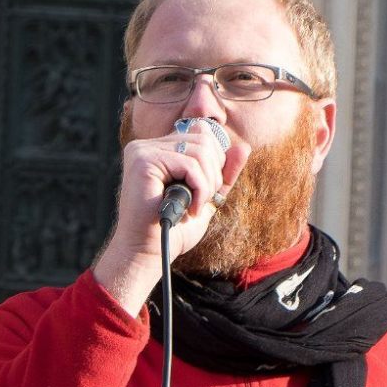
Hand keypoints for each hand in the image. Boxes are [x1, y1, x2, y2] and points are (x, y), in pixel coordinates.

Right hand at [92, 120, 250, 313]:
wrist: (147, 254)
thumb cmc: (174, 229)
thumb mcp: (207, 196)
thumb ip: (224, 173)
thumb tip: (243, 147)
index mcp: (160, 149)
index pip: (202, 132)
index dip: (216, 160)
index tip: (207, 190)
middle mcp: (148, 145)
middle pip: (204, 138)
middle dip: (214, 173)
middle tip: (202, 201)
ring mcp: (143, 151)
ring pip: (200, 151)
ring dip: (207, 184)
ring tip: (195, 207)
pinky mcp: (143, 161)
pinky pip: (189, 165)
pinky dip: (200, 190)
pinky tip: (191, 209)